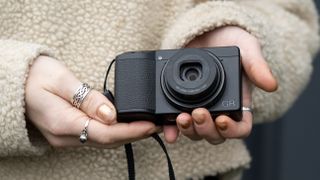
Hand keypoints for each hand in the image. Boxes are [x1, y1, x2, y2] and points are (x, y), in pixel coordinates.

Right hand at [26, 56, 159, 147]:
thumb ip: (87, 98)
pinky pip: (97, 137)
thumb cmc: (35, 77)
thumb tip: (112, 114)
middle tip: (158, 125)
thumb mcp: (61, 80)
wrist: (15, 82)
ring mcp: (67, 137)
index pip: (106, 133)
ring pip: (104, 141)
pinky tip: (126, 125)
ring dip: (127, 135)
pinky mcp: (69, 133)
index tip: (152, 125)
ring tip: (148, 125)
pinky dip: (115, 133)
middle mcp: (66, 136)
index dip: (132, 131)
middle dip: (136, 134)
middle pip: (108, 140)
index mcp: (63, 122)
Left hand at [163, 26, 277, 143]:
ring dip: (189, 131)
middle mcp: (219, 110)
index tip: (222, 120)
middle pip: (215, 134)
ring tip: (182, 118)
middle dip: (206, 129)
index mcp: (238, 102)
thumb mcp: (247, 48)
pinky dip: (172, 130)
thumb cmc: (230, 40)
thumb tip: (271, 85)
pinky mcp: (180, 103)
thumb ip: (256, 66)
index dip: (232, 131)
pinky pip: (176, 124)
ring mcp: (198, 108)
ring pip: (196, 132)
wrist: (204, 31)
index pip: (240, 128)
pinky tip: (169, 131)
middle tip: (198, 113)